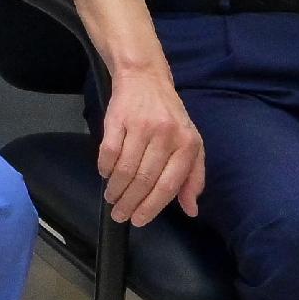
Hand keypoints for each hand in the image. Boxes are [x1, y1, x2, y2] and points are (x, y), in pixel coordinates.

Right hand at [98, 67, 206, 224]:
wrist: (146, 79)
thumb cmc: (169, 117)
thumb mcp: (190, 145)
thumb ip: (193, 177)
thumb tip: (191, 210)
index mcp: (188, 145)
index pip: (169, 184)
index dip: (152, 207)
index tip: (139, 220)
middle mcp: (167, 135)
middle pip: (145, 180)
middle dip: (130, 202)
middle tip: (120, 214)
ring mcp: (141, 126)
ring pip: (126, 169)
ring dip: (116, 189)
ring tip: (111, 198)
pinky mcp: (119, 119)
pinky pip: (109, 151)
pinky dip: (105, 168)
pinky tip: (105, 175)